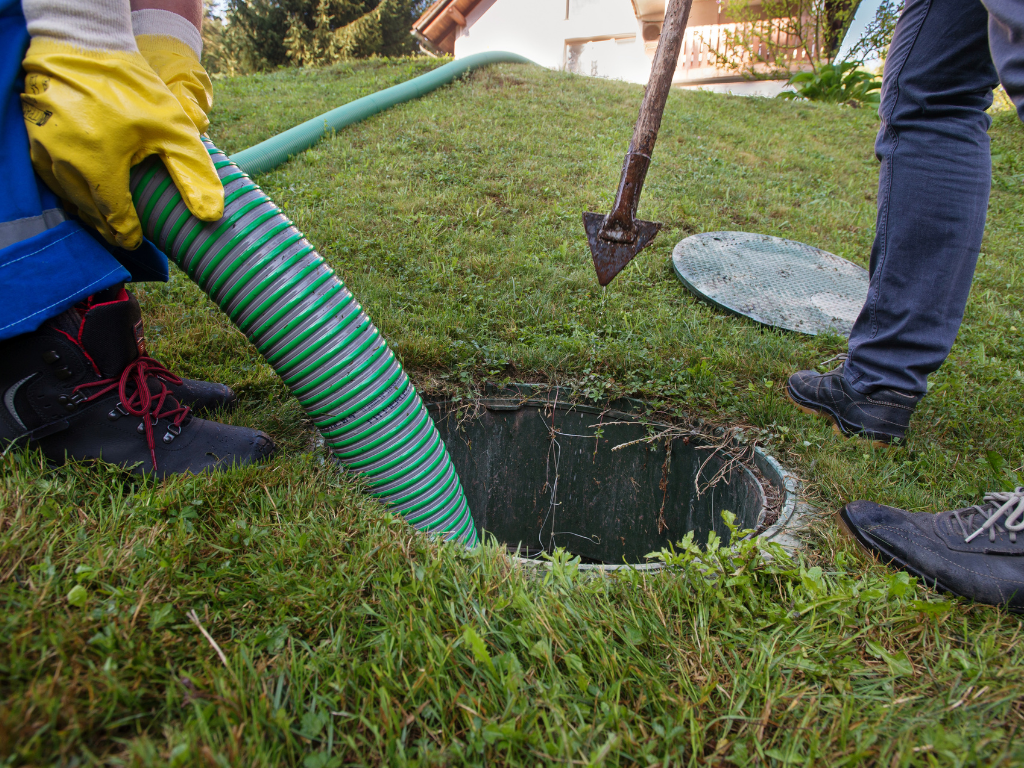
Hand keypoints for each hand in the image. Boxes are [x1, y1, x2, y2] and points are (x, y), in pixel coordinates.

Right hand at [20, 39, 223, 249]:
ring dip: (89, 210)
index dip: (129, 235)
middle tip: (126, 236)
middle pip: (89, 213)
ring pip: (68, 197)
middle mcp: (65, 164)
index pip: (114, 220)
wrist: (83, 44)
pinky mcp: (32, 140)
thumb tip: (211, 216)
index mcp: (100, 166)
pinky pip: (52, 177)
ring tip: (108, 218)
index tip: (138, 241)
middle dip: (108, 227)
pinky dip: (70, 189)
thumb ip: (193, 173)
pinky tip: (86, 190)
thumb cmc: (131, 86)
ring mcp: (43, 152)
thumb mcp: (174, 129)